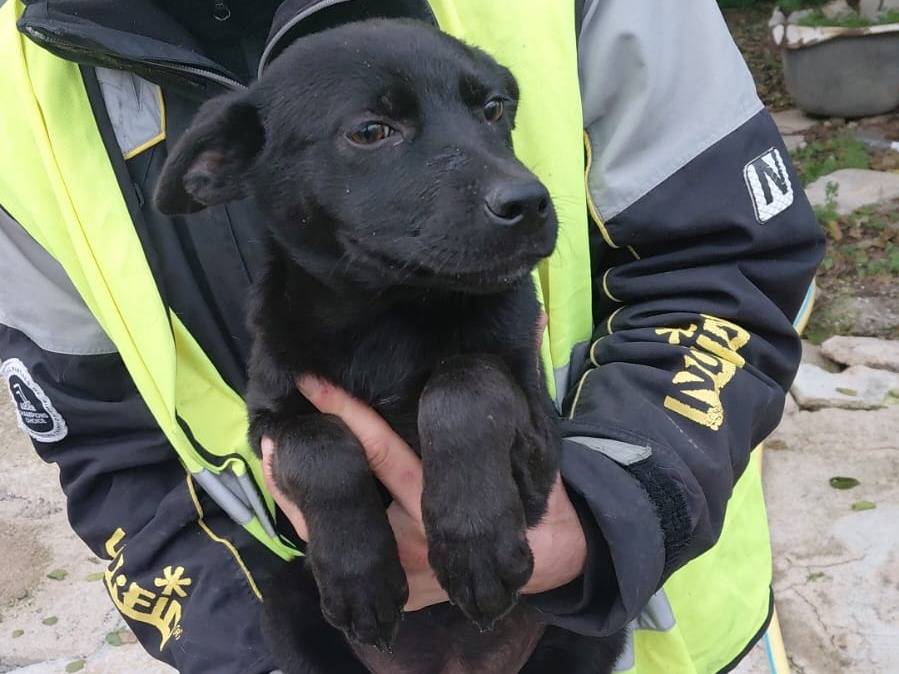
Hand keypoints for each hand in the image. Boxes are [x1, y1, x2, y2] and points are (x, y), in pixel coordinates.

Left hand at [261, 374, 586, 610]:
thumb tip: (535, 316)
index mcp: (444, 498)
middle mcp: (418, 536)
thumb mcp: (527, 438)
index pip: (381, 452)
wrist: (546, 555)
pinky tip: (293, 496)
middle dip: (314, 453)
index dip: (344, 414)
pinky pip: (344, 562)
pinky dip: (316, 528)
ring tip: (272, 450)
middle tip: (276, 422)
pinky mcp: (395, 589)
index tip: (312, 381)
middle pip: (350, 491)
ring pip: (336, 533)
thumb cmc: (526, 488)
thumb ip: (515, 384)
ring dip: (299, 493)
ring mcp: (402, 570)